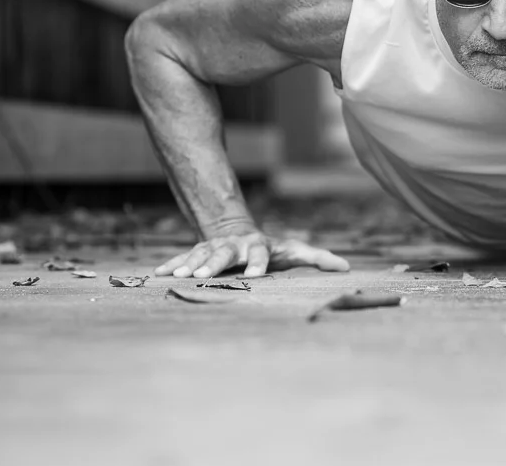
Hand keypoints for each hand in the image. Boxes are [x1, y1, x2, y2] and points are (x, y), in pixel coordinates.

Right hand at [154, 231, 349, 278]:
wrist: (236, 230)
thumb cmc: (272, 248)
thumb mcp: (295, 251)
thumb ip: (318, 258)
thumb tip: (348, 268)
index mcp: (258, 247)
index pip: (260, 254)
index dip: (258, 264)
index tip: (255, 276)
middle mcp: (234, 246)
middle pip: (224, 253)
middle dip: (213, 263)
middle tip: (203, 274)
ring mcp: (213, 248)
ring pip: (200, 254)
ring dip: (189, 264)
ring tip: (178, 275)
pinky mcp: (197, 253)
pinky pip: (182, 258)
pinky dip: (170, 265)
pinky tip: (157, 274)